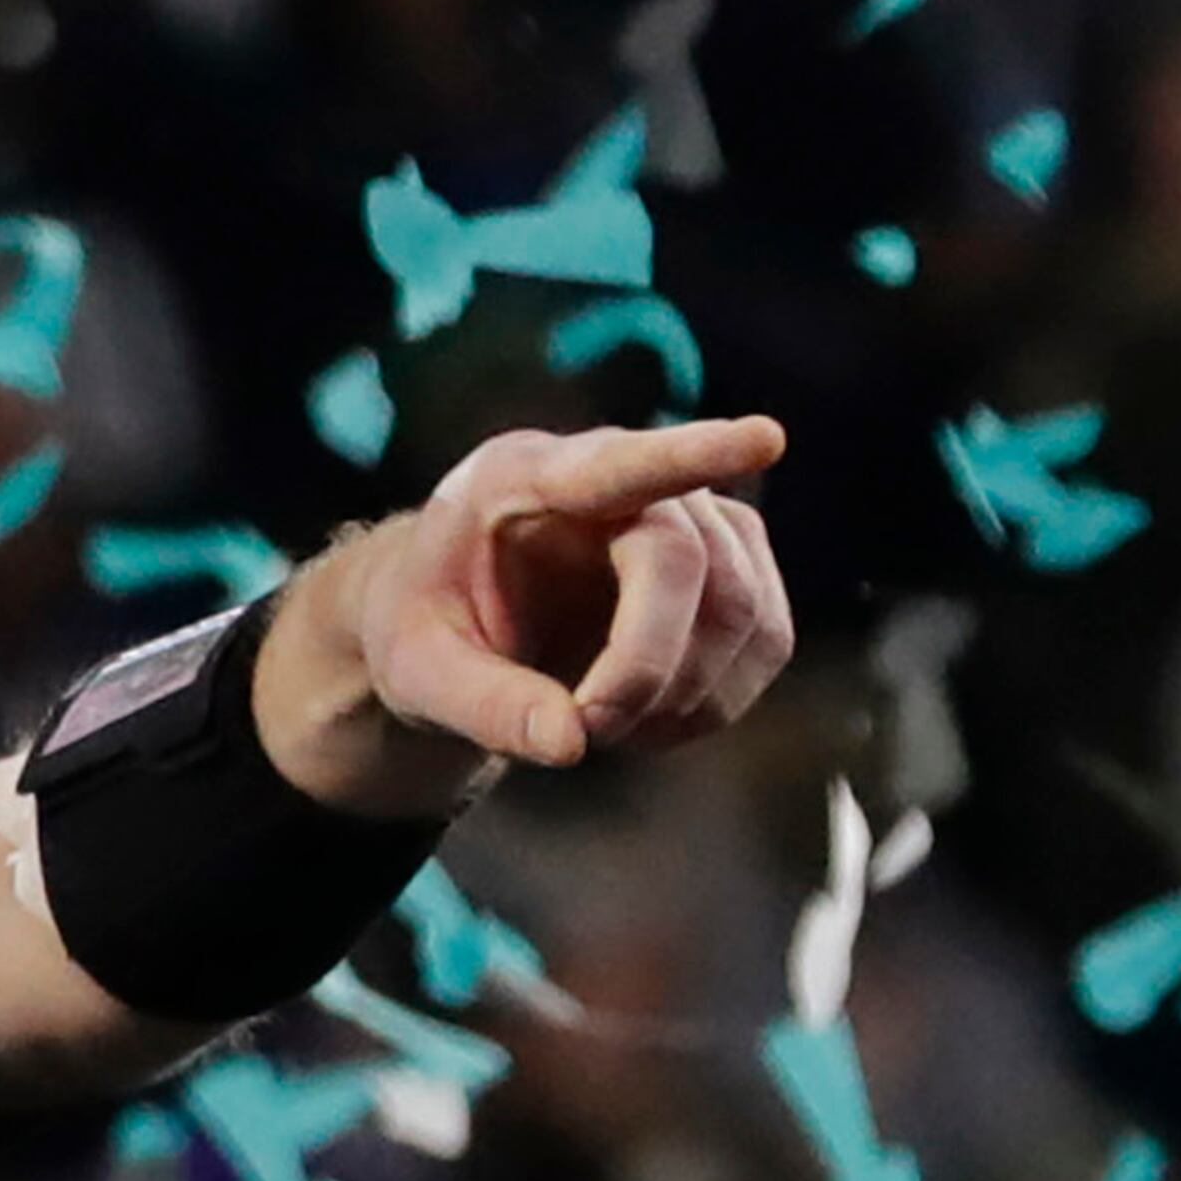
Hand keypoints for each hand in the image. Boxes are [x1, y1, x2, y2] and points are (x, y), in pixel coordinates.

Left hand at [259, 416, 795, 813]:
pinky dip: (714, 702)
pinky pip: (765, 639)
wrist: (452, 625)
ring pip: (741, 606)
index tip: (764, 439)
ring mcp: (686, 518)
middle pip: (683, 560)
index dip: (693, 453)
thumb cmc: (423, 628)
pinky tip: (647, 721)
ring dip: (685, 694)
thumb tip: (571, 742)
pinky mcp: (729, 568)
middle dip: (646, 666)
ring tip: (604, 727)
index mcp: (519, 478)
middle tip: (588, 730)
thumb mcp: (416, 671)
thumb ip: (484, 703)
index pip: (617, 462)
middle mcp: (615, 482)